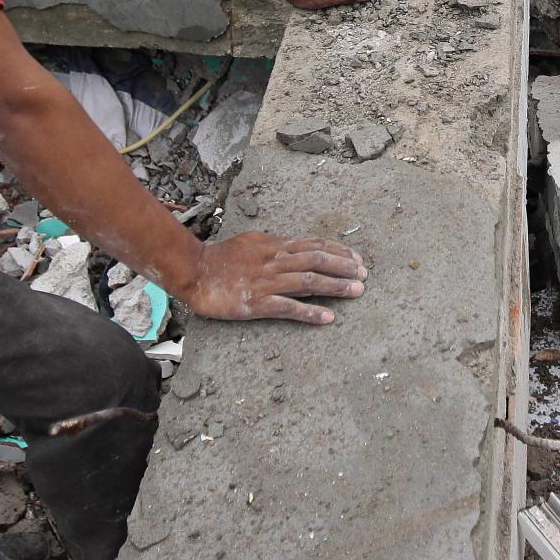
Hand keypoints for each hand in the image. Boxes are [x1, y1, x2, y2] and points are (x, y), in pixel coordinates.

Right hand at [183, 232, 367, 323]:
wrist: (194, 271)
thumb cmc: (222, 258)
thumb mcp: (253, 242)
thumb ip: (276, 245)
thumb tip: (298, 248)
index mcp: (275, 245)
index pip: (314, 244)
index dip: (338, 250)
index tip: (357, 258)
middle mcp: (275, 260)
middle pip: (317, 259)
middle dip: (344, 267)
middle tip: (364, 275)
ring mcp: (267, 281)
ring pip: (309, 280)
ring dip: (336, 286)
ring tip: (357, 292)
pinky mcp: (257, 302)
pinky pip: (289, 307)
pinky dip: (310, 312)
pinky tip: (328, 318)